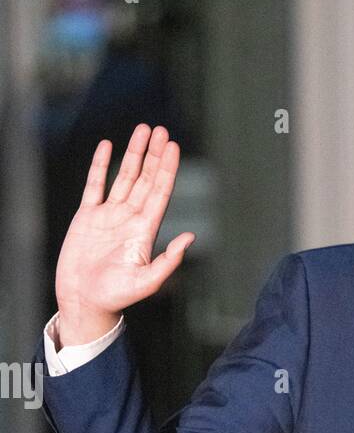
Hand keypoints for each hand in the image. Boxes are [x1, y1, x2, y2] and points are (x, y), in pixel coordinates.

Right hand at [54, 123, 194, 345]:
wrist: (85, 302)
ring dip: (133, 154)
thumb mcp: (147, 282)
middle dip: (154, 155)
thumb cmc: (116, 297)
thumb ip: (169, 260)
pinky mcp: (88, 217)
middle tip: (162, 131)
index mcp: (145, 231)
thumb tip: (190, 237)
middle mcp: (129, 218)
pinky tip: (107, 146)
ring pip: (124, 177)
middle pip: (145, 179)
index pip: (160, 192)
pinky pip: (95, 185)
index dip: (167, 169)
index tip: (174, 147)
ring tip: (142, 131)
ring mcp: (109, 216)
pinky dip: (101, 165)